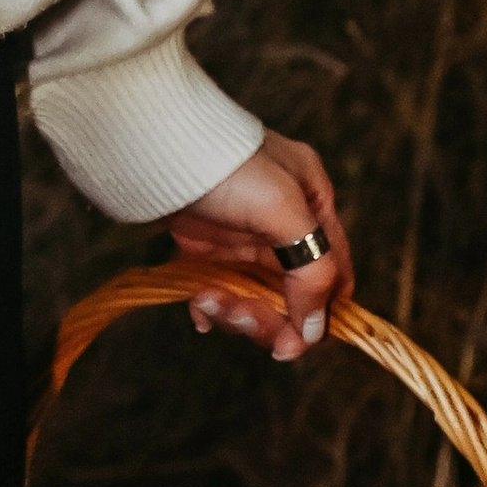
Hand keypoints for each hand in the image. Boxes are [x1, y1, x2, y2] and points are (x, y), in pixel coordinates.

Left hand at [168, 131, 351, 362]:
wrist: (152, 144)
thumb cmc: (225, 166)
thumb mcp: (283, 209)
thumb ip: (311, 267)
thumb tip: (316, 328)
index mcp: (312, 204)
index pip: (333, 273)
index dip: (319, 314)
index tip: (293, 343)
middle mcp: (282, 223)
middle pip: (291, 295)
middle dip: (268, 317)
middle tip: (241, 319)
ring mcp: (242, 236)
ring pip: (253, 298)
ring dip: (235, 312)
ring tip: (208, 301)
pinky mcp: (205, 246)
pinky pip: (218, 291)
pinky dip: (210, 307)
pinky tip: (199, 307)